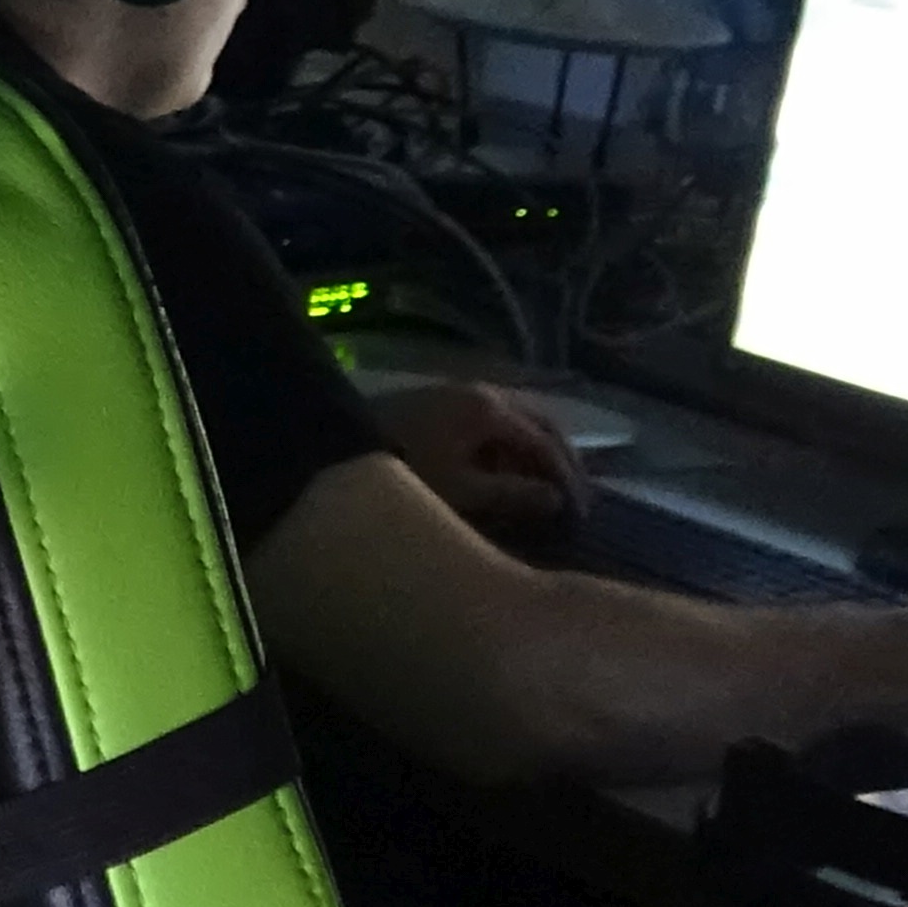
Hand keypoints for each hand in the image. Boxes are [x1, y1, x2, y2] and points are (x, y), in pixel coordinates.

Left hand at [370, 381, 587, 537]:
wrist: (326, 452)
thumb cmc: (402, 474)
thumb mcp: (462, 492)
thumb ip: (514, 495)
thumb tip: (557, 501)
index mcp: (489, 408)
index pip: (545, 442)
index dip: (568, 479)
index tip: (581, 514)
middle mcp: (476, 391)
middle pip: (535, 424)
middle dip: (558, 461)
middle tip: (575, 499)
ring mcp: (451, 395)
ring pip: (510, 422)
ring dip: (530, 454)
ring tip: (540, 492)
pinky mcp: (430, 406)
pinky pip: (483, 425)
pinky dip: (502, 450)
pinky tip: (499, 476)